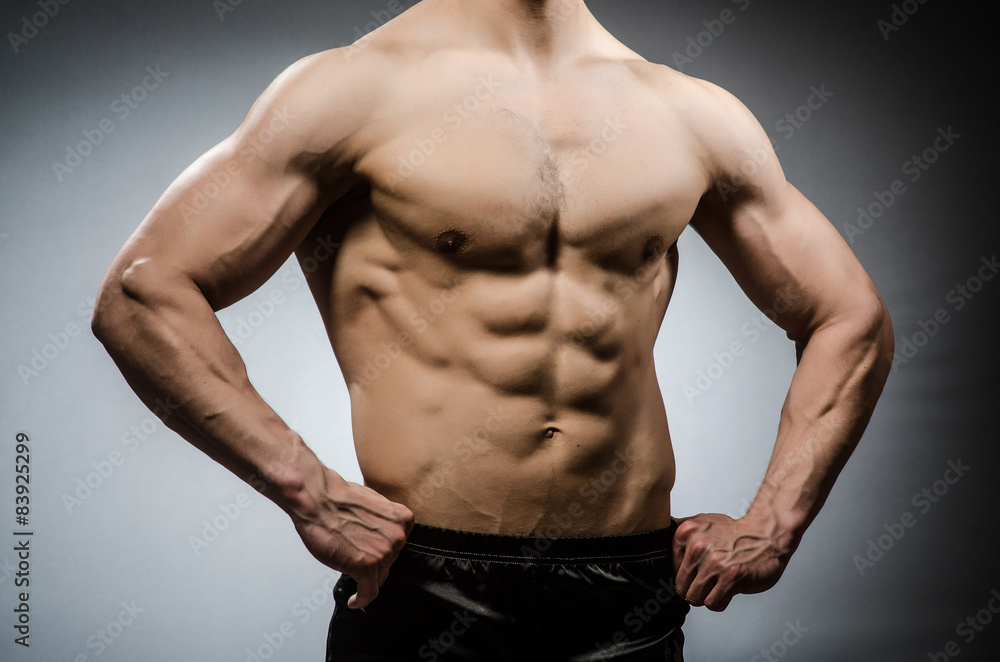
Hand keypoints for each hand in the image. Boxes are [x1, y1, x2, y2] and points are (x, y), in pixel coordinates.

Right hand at [290, 472, 413, 608]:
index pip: (398, 546)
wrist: (318, 499)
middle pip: (389, 562)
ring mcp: (383, 552)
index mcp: (402, 519)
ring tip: (351, 575)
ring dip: (366, 580)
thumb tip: (378, 532)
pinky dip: (361, 599)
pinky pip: (368, 592)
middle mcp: (397, 536)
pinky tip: (355, 600)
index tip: (376, 557)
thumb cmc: (338, 498)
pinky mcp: (367, 567)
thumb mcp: (374, 503)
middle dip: (373, 562)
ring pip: (378, 578)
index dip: (383, 551)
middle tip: (356, 559)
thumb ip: (383, 520)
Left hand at [672, 512, 792, 611]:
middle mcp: (697, 545)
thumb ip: (680, 538)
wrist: (766, 534)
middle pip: (681, 587)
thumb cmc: (734, 533)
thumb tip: (655, 552)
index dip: (685, 575)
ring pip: (695, 597)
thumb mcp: (701, 525)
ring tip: (719, 583)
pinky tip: (728, 588)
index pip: (670, 570)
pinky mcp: (731, 576)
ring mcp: (714, 561)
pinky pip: (713, 603)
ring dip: (707, 596)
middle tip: (710, 580)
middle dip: (695, 589)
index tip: (697, 572)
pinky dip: (720, 601)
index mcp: (686, 532)